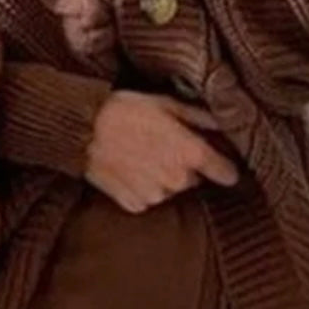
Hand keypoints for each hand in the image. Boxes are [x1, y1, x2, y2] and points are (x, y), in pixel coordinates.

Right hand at [85, 89, 242, 212]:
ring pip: (170, 190)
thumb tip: (224, 122)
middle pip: (194, 179)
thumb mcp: (166, 104)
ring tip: (141, 156)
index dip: (226, 167)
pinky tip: (129, 169)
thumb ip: (199, 117)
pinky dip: (142, 188)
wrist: (83, 130)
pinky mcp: (135, 205)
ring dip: (162, 178)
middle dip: (184, 166)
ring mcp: (156, 196)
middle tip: (162, 147)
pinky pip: (148, 199)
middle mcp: (177, 179)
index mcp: (190, 153)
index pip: (225, 172)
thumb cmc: (124, 110)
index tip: (224, 166)